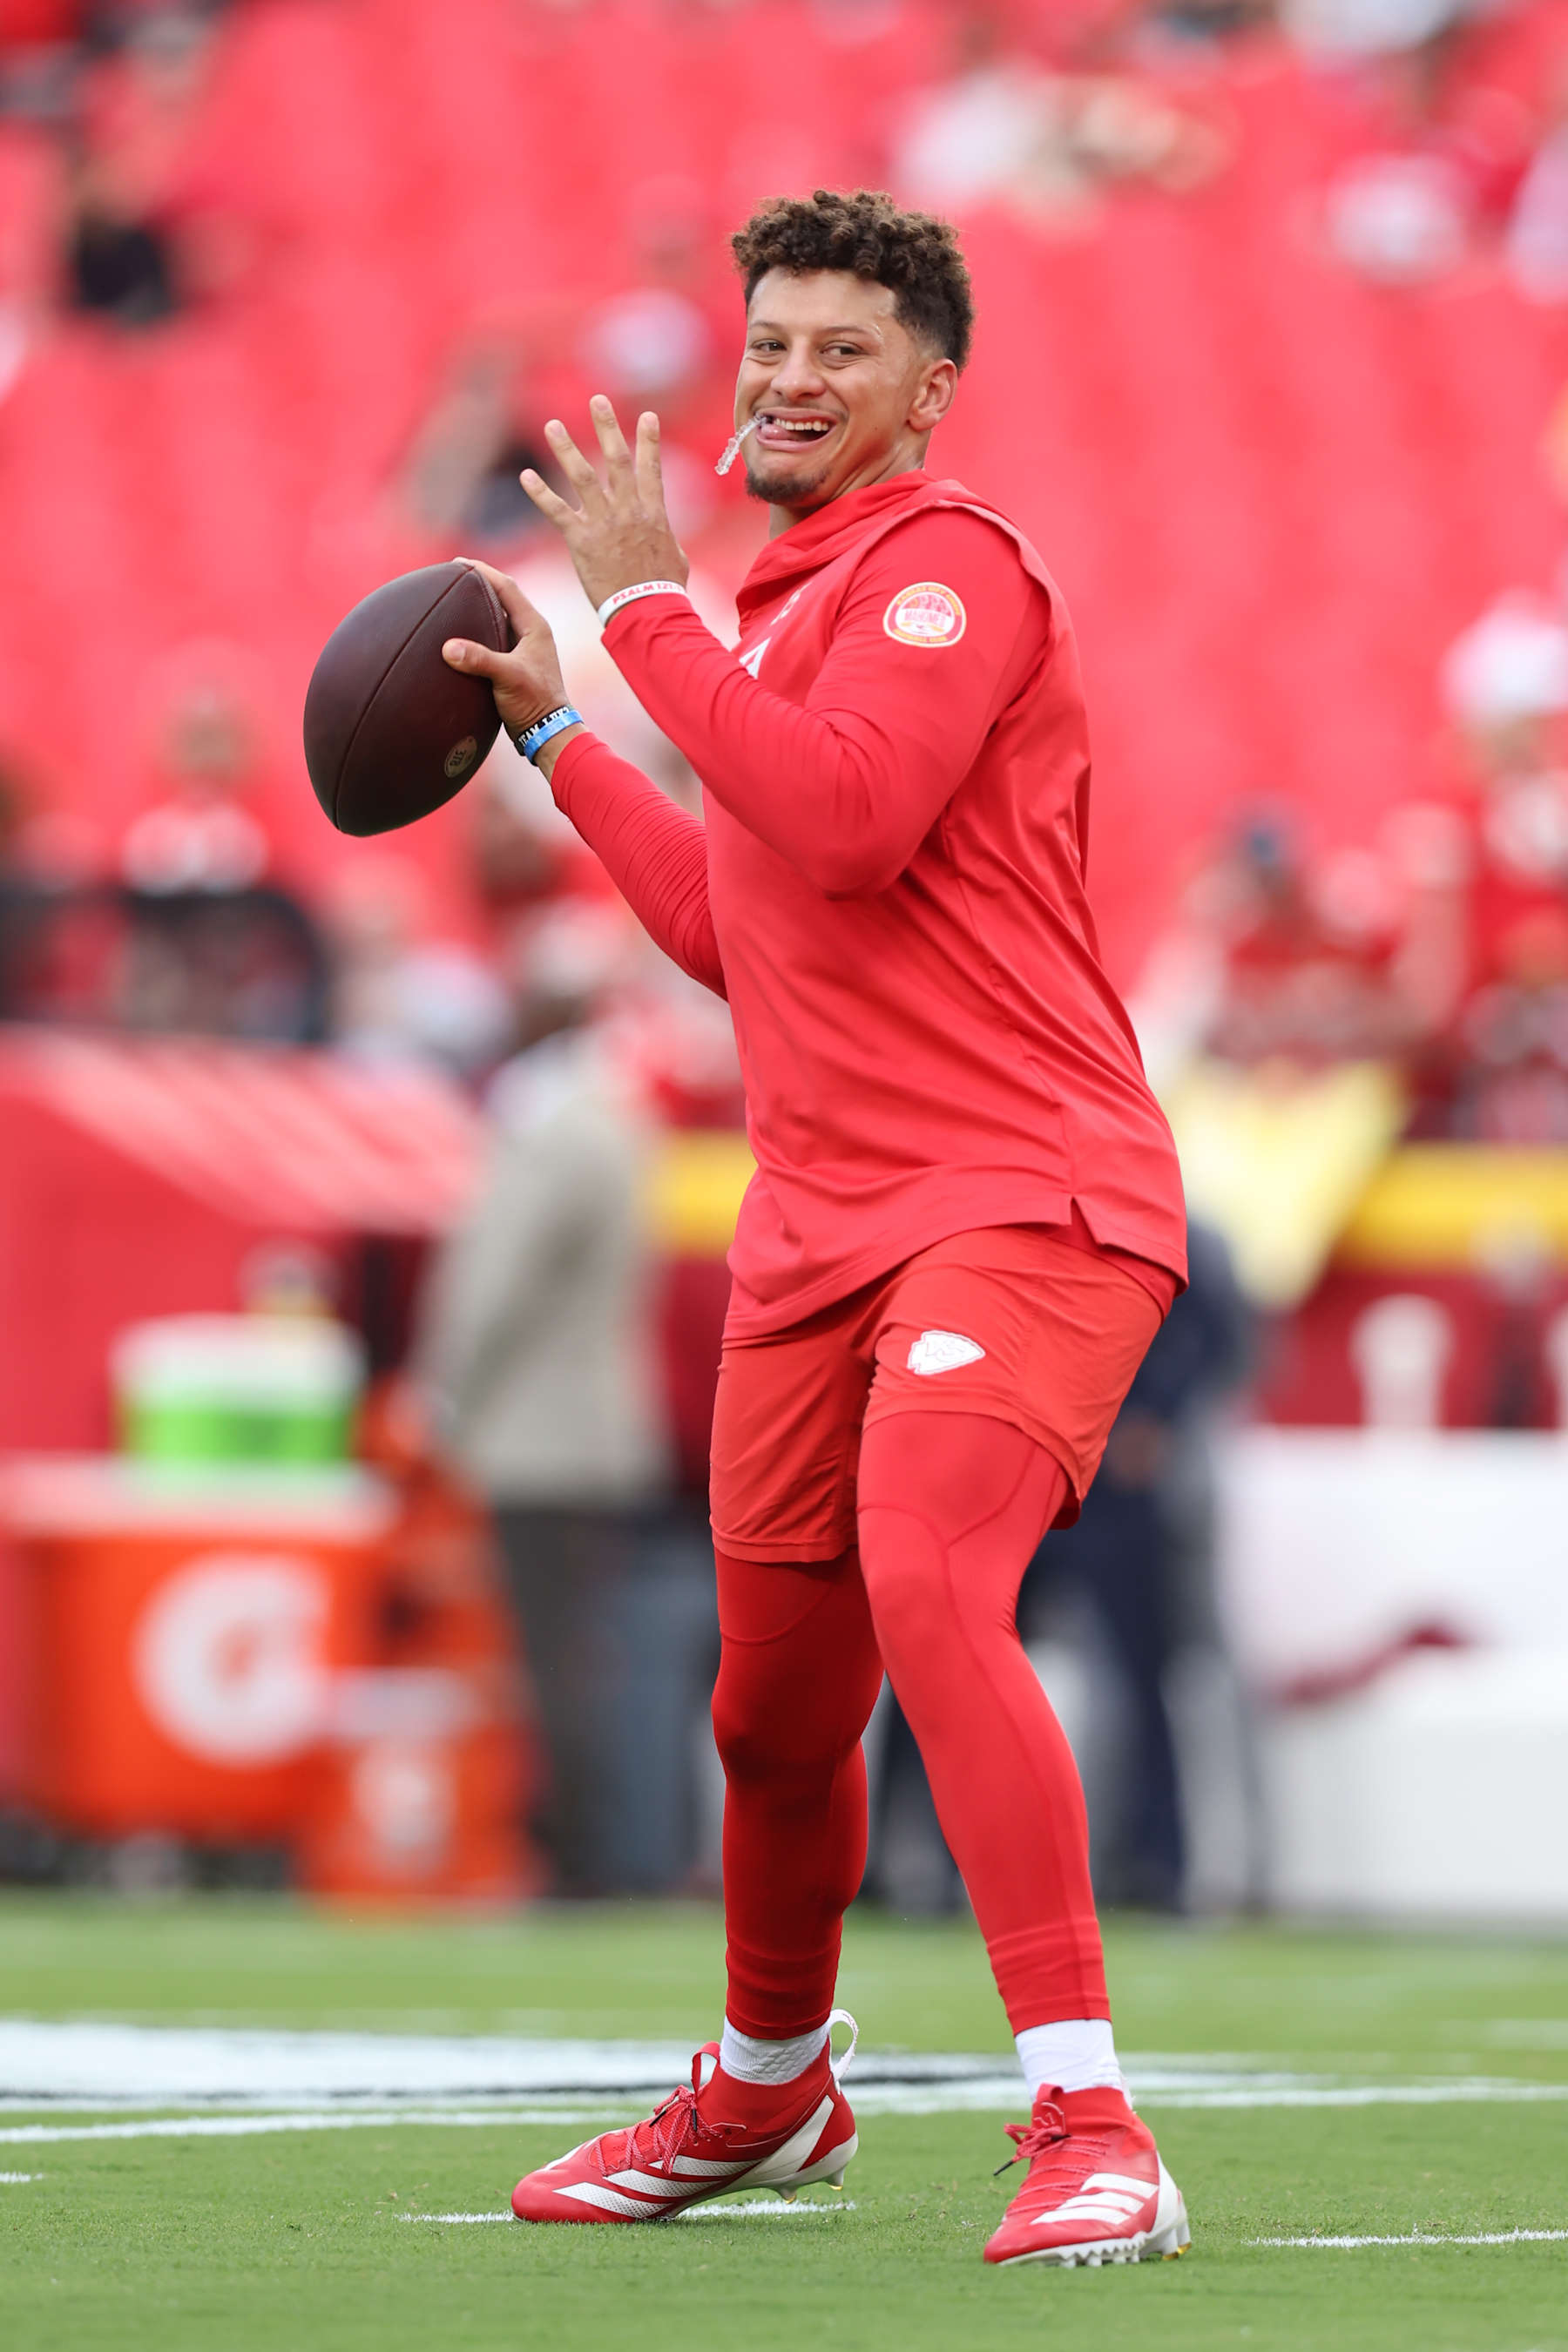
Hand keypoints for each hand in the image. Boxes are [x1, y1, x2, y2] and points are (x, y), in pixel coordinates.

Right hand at [441, 559, 573, 744]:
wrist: (547, 733)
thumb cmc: (534, 704)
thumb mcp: (507, 678)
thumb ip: (480, 660)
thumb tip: (449, 648)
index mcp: (534, 626)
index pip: (507, 587)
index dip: (483, 571)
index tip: (458, 563)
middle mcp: (530, 633)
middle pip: (501, 598)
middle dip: (478, 585)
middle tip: (451, 577)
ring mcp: (523, 648)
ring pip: (497, 617)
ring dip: (477, 608)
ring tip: (452, 601)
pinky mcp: (515, 663)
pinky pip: (492, 637)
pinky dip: (477, 630)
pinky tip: (459, 635)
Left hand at [520, 395, 688, 610]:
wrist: (646, 609)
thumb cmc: (664, 591)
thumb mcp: (676, 558)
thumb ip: (667, 539)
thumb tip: (665, 537)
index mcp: (653, 513)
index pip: (651, 468)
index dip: (649, 440)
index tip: (646, 416)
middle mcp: (628, 510)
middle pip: (615, 459)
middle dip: (606, 426)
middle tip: (597, 400)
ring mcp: (603, 522)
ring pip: (582, 476)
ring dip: (565, 448)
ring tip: (552, 426)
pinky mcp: (581, 540)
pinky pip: (556, 511)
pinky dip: (540, 493)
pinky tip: (525, 476)